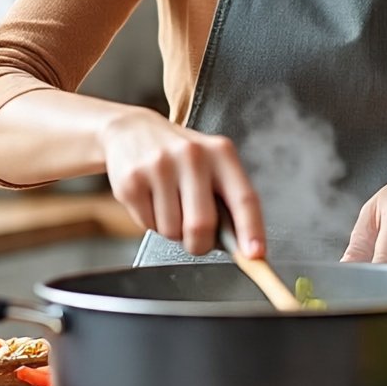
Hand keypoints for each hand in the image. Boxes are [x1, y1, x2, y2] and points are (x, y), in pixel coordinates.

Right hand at [98, 107, 264, 257]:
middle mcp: (192, 156)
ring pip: (172, 230)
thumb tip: (243, 244)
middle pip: (202, 225)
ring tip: (170, 204)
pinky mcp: (131, 181)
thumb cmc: (182, 156)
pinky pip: (148, 226)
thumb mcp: (212, 164)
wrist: (133, 130)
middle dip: (200, 244)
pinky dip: (152, 223)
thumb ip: (229, 199)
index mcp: (221, 153)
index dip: (251, 230)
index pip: (244, 198)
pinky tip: (152, 199)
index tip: (255, 255)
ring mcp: (159, 167)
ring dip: (173, 230)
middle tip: (196, 239)